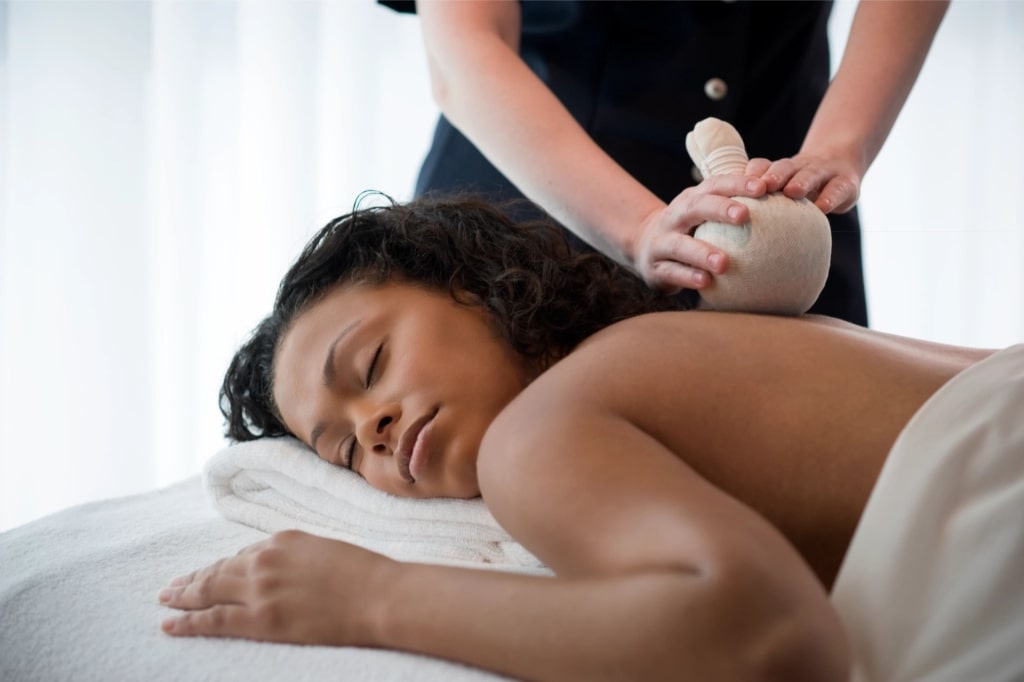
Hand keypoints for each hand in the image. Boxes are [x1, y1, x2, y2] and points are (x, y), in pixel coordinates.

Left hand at [159, 530, 394, 644]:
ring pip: (208, 592)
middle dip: (192, 579)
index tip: (210, 574)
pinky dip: (188, 622)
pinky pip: (214, 620)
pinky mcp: (261, 619)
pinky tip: (170, 624)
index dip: (223, 568)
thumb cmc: (364, 574)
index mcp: (282, 540)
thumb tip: (278, 570)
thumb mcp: (325, 550)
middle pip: (217, 571)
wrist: (379, 595)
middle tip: (170, 588)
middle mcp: (264, 560)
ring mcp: (260, 589)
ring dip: (183, 597)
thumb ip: (296, 557)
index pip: (243, 555)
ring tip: (166, 601)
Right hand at [633, 175, 765, 293]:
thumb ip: (736, 209)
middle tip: (744, 216)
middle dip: (719, 209)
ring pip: (680, 245)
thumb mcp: (706, 214)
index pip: (714, 185)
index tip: (762, 188)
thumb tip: (787, 204)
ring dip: (702, 252)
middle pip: (695, 208)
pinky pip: (672, 272)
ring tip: (724, 263)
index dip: (736, 184)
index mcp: (691, 200)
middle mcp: (674, 217)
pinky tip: (706, 282)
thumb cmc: (691, 229)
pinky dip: (688, 277)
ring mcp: (662, 242)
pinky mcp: (655, 268)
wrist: (645, 247)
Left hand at [746, 153, 861, 214]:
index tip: (739, 185)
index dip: (753, 173)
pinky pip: (837, 189)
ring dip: (801, 181)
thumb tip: (734, 228)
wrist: (841, 163)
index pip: (763, 167)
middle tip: (763, 187)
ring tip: (792, 191)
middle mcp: (800, 168)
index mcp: (780, 170)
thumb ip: (764, 201)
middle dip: (774, 176)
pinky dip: (830, 197)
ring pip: (811, 173)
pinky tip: (822, 207)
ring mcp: (825, 172)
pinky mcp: (846, 183)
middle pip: (785, 168)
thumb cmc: (802, 187)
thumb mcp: (785, 188)